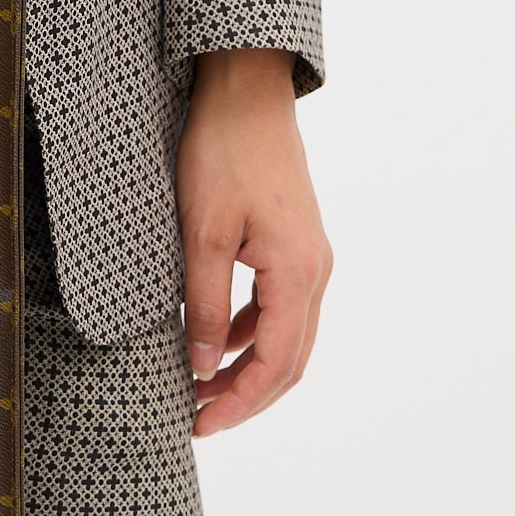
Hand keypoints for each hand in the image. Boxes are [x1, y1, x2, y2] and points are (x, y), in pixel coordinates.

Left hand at [176, 49, 331, 438]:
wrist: (247, 91)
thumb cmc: (223, 153)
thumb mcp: (202, 233)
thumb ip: (205, 303)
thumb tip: (204, 366)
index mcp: (297, 274)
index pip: (275, 365)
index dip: (238, 403)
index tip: (200, 424)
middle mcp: (316, 271)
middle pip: (290, 361)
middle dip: (246, 396)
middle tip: (199, 418)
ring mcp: (310, 255)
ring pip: (288, 335)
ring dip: (249, 367)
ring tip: (201, 386)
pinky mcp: (296, 241)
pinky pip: (280, 305)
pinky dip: (251, 332)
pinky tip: (217, 337)